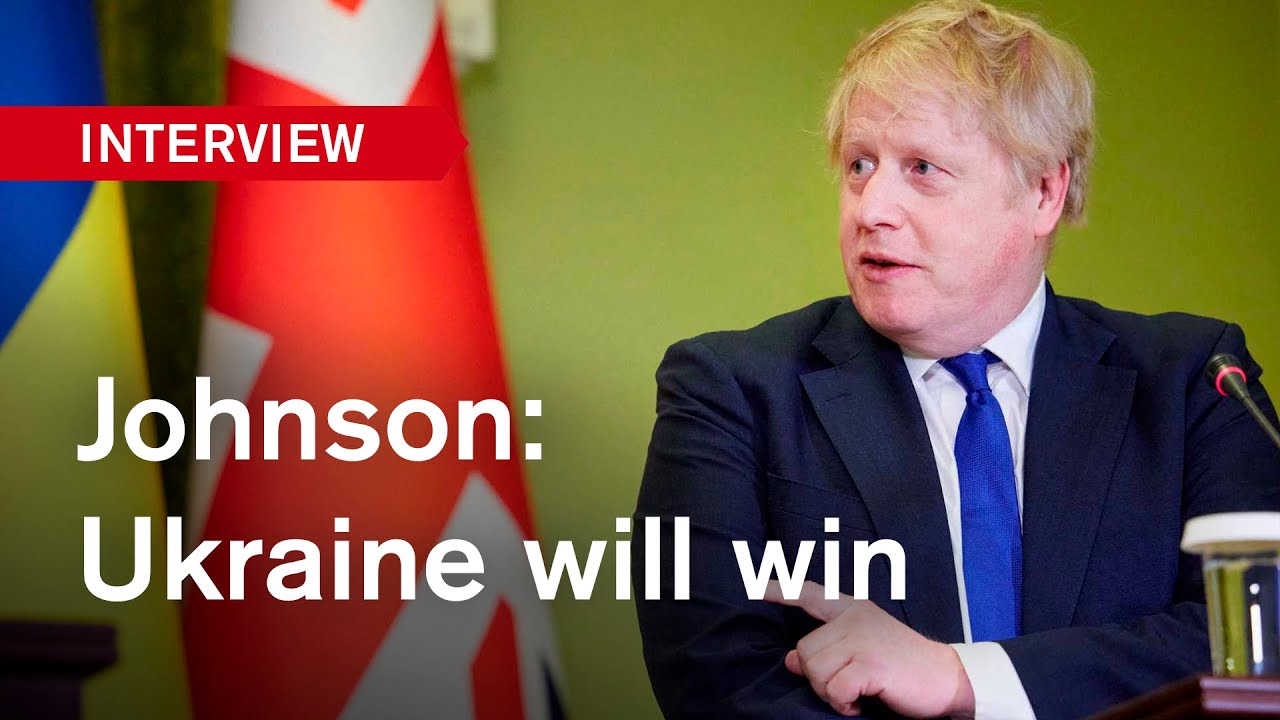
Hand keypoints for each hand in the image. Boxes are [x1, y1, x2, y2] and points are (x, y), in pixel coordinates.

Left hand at [763, 580, 974, 717]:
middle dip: (818, 677)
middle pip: (804, 650)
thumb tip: (789, 660)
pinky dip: (843, 704)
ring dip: (830, 693)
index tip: (753, 586)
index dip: (779, 590)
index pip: (809, 593)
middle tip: (846, 686)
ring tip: (854, 694)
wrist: (946, 678)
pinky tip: (860, 704)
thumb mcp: (862, 649)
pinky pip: (834, 688)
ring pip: (814, 670)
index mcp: (852, 609)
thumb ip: (828, 648)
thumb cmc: (901, 665)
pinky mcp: (871, 663)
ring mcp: (863, 639)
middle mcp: (854, 618)